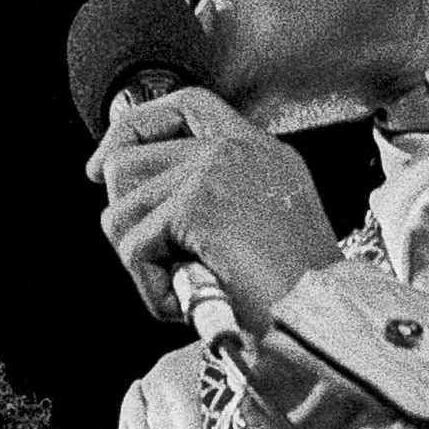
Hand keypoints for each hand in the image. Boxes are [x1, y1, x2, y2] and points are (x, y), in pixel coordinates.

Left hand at [86, 86, 340, 339]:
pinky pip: (134, 246)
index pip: (184, 106)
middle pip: (129, 158)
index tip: (102, 167)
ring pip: (121, 208)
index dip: (134, 129)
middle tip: (159, 262)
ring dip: (142, 264)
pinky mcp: (197, 204)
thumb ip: (216, 203)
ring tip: (186, 289)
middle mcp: (240, 150)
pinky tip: (189, 301)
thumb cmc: (300, 300)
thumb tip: (145, 206)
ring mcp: (217, 170)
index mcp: (262, 153)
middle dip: (126, 219)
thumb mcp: (264, 233)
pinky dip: (152, 289)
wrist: (326, 322)